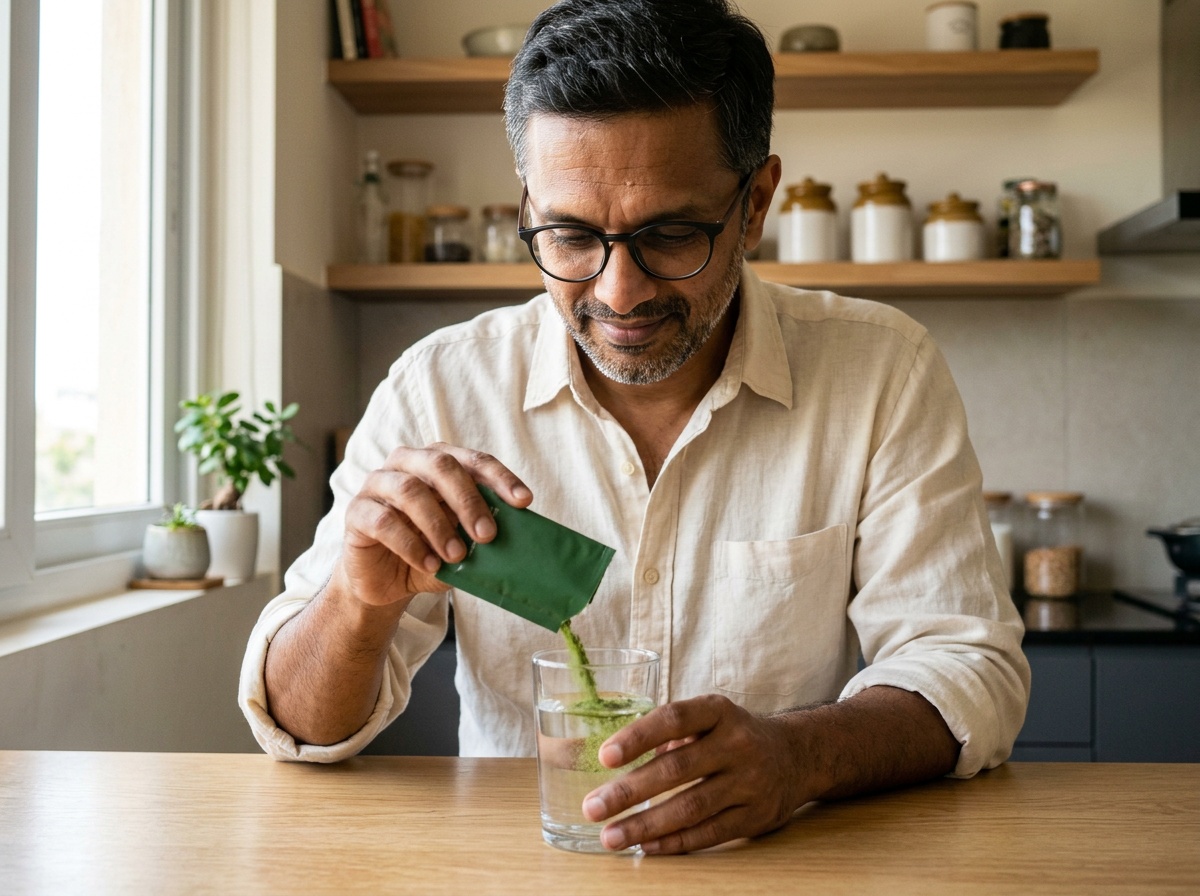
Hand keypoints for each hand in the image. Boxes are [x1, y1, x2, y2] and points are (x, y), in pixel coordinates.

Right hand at [332, 442, 531, 608]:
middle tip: (487, 534)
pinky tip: (429, 564)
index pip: (473, 460)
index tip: (524, 501)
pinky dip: (412, 545)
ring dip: (438, 525)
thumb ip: (480, 534)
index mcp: (437, 462)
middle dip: (468, 499)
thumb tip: (515, 538)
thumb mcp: (461, 543)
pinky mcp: (357, 511)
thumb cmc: (428, 552)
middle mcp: (406, 463)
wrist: (384, 582)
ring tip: (457, 556)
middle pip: (440, 465)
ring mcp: (377, 484)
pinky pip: (384, 521)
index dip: (500, 478)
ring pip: (410, 491)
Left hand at [581, 694, 807, 854]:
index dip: (638, 737)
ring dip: (645, 825)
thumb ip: (669, 734)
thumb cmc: (731, 735)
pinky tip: (646, 846)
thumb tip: (616, 760)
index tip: (605, 756)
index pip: (674, 718)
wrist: (795, 756)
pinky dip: (674, 842)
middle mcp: (737, 743)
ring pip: (691, 807)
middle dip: (630, 791)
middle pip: (677, 769)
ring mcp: (749, 781)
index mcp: (718, 711)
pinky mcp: (755, 816)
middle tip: (593, 807)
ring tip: (610, 836)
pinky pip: (709, 833)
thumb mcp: (708, 718)